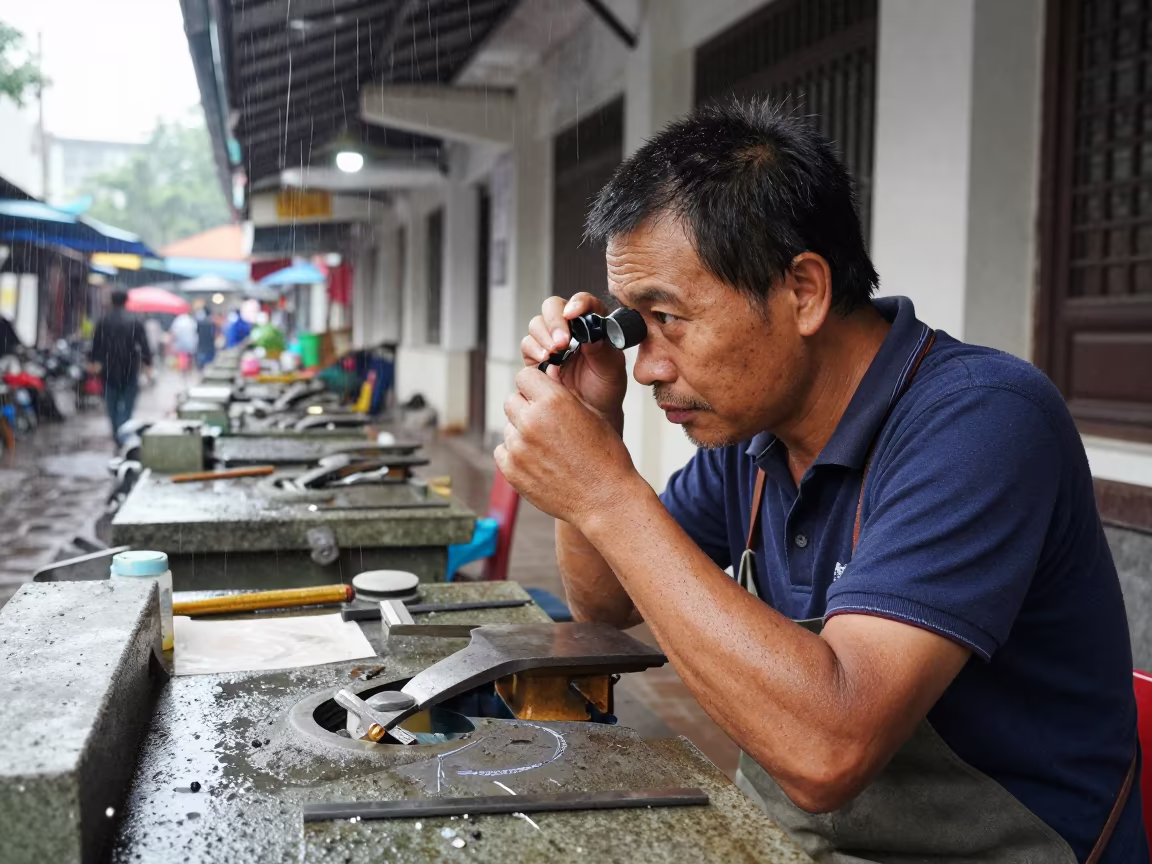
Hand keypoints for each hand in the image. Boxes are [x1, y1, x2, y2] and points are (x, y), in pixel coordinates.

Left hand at [496, 366, 646, 528]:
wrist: (605, 499)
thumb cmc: (605, 456)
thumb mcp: (591, 414)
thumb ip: (562, 393)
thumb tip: (547, 374)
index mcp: (552, 401)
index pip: (524, 376)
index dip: (533, 385)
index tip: (540, 394)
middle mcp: (531, 421)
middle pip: (511, 401)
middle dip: (525, 408)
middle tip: (544, 423)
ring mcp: (518, 447)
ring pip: (508, 428)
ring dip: (521, 433)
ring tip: (548, 449)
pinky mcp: (511, 470)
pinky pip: (503, 451)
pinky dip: (515, 455)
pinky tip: (538, 462)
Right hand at [521, 293, 627, 429]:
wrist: (591, 415)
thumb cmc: (606, 390)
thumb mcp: (612, 371)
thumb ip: (603, 351)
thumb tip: (590, 335)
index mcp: (594, 324)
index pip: (585, 303)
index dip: (578, 303)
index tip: (573, 314)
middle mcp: (570, 328)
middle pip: (553, 307)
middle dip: (554, 321)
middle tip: (561, 341)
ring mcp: (552, 341)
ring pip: (537, 323)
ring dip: (543, 335)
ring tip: (554, 353)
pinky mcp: (537, 356)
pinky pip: (528, 344)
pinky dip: (533, 349)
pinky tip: (544, 359)